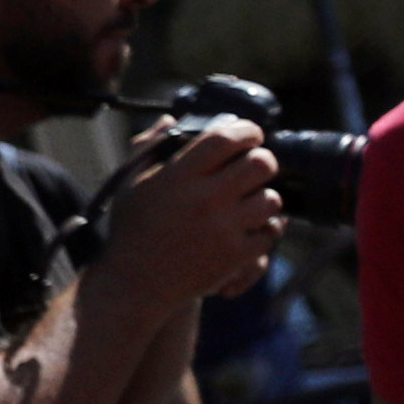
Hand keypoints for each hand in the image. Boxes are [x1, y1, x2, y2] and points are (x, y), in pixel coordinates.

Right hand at [99, 125, 283, 305]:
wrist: (136, 283)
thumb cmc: (134, 229)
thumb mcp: (132, 183)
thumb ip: (150, 148)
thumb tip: (170, 120)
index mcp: (178, 176)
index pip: (224, 139)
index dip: (246, 130)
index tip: (251, 133)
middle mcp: (204, 199)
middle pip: (260, 164)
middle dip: (263, 160)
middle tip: (256, 165)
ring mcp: (223, 228)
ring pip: (272, 198)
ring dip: (265, 196)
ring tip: (251, 198)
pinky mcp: (236, 255)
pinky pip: (270, 232)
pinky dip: (264, 228)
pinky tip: (250, 226)